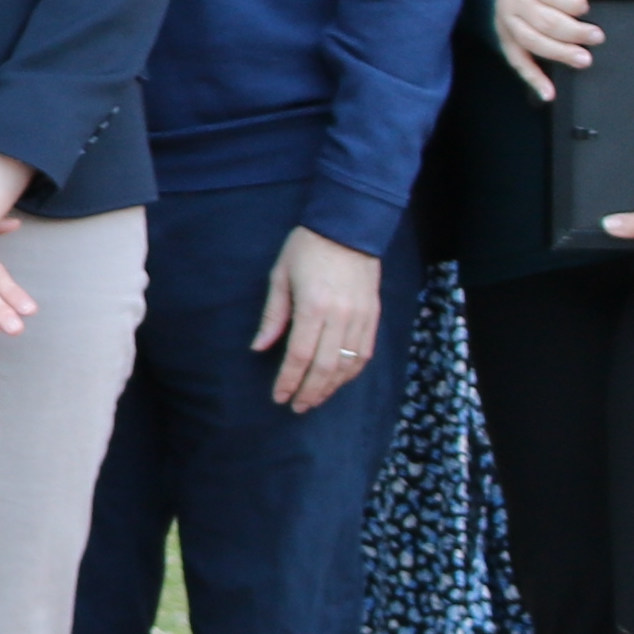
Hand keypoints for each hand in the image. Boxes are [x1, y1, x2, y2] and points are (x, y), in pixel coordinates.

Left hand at [256, 228, 383, 409]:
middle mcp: (341, 316)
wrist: (348, 226)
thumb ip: (273, 315)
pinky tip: (338, 381)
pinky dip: (351, 372)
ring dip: (331, 387)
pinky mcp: (374, 315)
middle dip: (309, 391)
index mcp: (314, 306)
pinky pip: (365, 352)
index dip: (289, 380)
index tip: (279, 397)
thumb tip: (259, 348)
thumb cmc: (306, 248)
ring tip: (314, 400)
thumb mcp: (280, 276)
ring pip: (348, 364)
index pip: (300, 356)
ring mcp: (361, 317)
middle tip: (296, 407)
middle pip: (325, 367)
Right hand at [493, 0, 601, 104]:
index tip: (587, 7)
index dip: (570, 2)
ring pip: (532, 41)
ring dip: (559, 53)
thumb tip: (590, 7)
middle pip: (543, 20)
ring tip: (584, 60)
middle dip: (572, 31)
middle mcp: (514, 1)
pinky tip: (548, 93)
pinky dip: (532, 79)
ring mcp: (507, 22)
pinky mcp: (505, 40)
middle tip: (597, 37)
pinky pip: (517, 61)